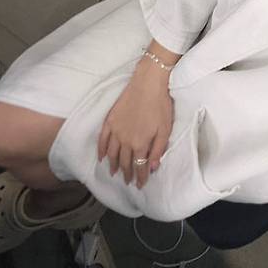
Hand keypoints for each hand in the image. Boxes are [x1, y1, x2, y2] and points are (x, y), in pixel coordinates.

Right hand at [97, 70, 173, 188]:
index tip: (140, 185)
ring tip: (114, 173)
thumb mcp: (165, 129)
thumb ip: (158, 150)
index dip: (140, 177)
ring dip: (113, 165)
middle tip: (127, 182)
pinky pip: (103, 139)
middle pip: (125, 162)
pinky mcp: (110, 120)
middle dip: (127, 174)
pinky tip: (101, 157)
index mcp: (140, 143)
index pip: (139, 166)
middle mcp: (125, 140)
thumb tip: (153, 168)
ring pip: (112, 153)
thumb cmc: (160, 105)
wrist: (148, 83)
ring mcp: (116, 130)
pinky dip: (101, 150)